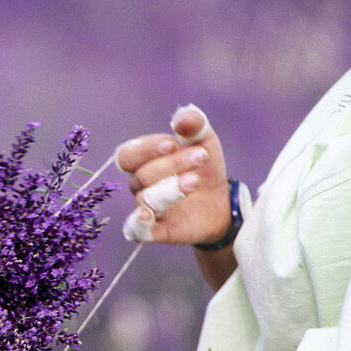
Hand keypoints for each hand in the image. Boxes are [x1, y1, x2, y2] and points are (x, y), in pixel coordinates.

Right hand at [116, 104, 231, 245]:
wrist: (222, 201)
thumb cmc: (204, 167)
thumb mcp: (204, 141)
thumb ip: (194, 124)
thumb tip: (182, 118)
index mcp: (142, 163)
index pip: (128, 155)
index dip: (146, 149)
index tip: (173, 143)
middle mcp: (139, 187)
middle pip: (142, 176)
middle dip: (172, 165)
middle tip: (201, 157)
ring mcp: (146, 210)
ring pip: (145, 199)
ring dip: (170, 188)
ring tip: (195, 181)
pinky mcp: (156, 232)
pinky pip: (137, 230)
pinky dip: (139, 224)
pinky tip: (147, 217)